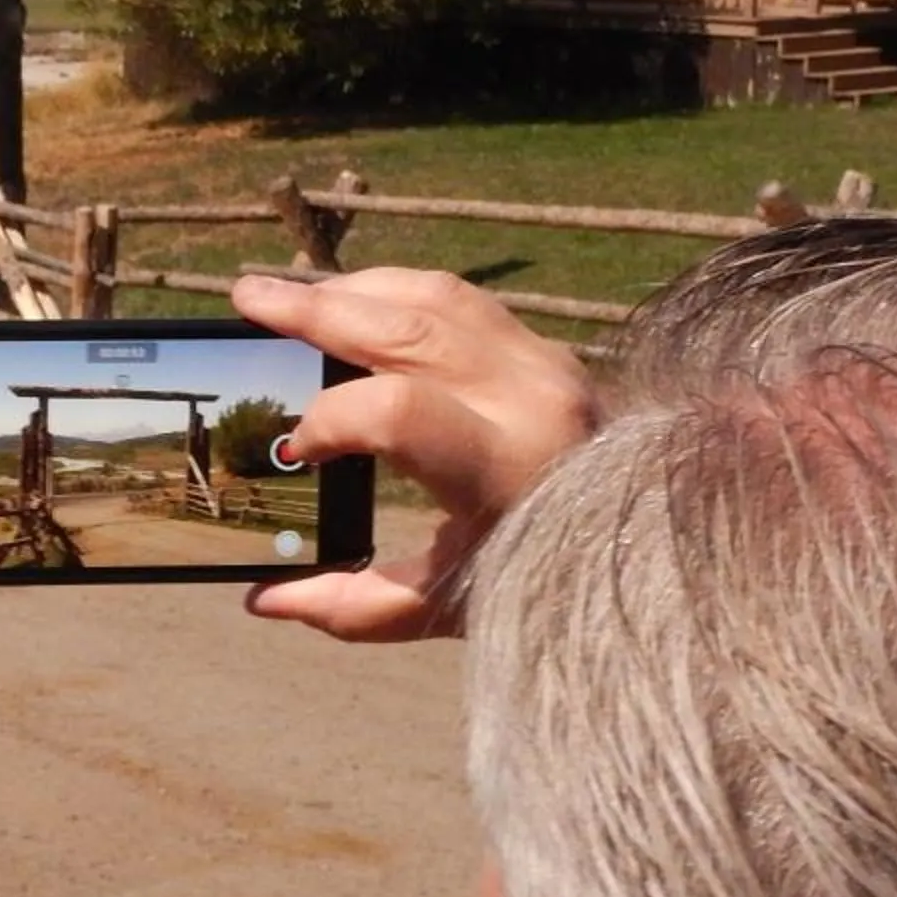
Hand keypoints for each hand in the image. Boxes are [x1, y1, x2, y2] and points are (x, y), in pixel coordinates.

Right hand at [231, 268, 598, 640]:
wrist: (651, 546)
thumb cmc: (543, 577)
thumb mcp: (450, 606)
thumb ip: (355, 607)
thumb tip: (262, 600)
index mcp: (503, 466)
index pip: (395, 411)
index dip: (328, 422)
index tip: (296, 451)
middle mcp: (528, 399)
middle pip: (404, 327)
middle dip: (313, 310)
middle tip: (245, 299)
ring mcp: (542, 361)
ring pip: (430, 295)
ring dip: (351, 289)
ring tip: (287, 296)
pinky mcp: (544, 346)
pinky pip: (457, 297)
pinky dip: (393, 291)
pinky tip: (349, 301)